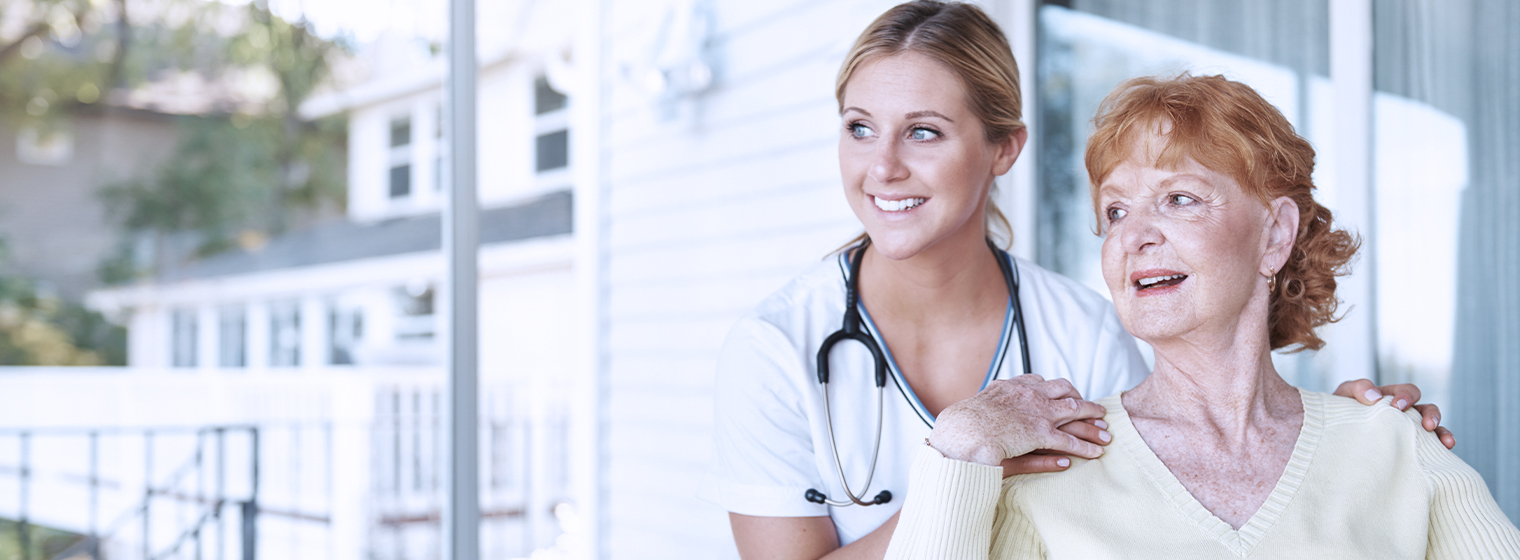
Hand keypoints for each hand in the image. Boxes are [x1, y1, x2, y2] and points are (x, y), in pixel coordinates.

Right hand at [928, 374, 1108, 465]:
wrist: (959, 430)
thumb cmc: (964, 423)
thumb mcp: (985, 404)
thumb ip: (1002, 399)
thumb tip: (1004, 390)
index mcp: (1015, 386)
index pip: (1045, 384)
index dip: (1062, 392)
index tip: (1071, 398)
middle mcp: (1030, 395)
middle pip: (1066, 395)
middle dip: (1084, 404)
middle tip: (1098, 413)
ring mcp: (1037, 413)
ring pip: (1074, 416)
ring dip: (1091, 425)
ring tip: (1105, 435)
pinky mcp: (1039, 433)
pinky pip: (1069, 441)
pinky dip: (1085, 447)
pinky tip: (1095, 453)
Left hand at [1334, 378, 1454, 448]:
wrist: (1332, 437)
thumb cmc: (1339, 413)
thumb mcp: (1343, 395)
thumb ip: (1356, 388)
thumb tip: (1375, 397)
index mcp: (1391, 398)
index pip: (1408, 392)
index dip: (1406, 396)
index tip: (1397, 407)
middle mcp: (1404, 414)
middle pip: (1427, 409)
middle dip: (1432, 415)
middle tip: (1427, 425)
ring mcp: (1408, 432)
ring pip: (1434, 429)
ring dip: (1442, 433)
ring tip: (1447, 442)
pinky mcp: (1408, 450)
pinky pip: (1429, 448)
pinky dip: (1440, 449)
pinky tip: (1444, 454)